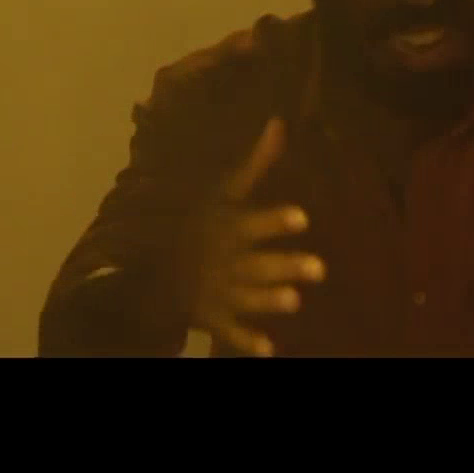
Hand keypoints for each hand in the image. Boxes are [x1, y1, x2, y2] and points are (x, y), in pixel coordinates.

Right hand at [188, 117, 324, 356]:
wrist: (153, 267)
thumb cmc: (201, 223)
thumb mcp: (223, 191)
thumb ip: (256, 164)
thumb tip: (280, 122)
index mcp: (229, 227)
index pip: (254, 222)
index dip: (276, 221)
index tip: (304, 217)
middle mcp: (225, 260)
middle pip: (258, 263)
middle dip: (285, 266)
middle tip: (320, 268)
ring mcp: (219, 291)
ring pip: (247, 296)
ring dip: (269, 300)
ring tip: (295, 301)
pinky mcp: (214, 318)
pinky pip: (229, 331)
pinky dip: (247, 341)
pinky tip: (270, 350)